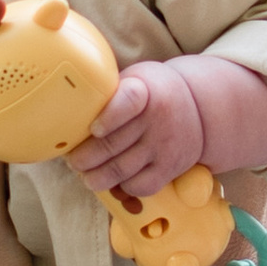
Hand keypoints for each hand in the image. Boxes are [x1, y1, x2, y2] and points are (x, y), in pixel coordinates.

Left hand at [69, 59, 207, 200]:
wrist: (199, 107)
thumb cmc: (153, 91)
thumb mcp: (136, 78)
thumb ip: (109, 91)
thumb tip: (67, 109)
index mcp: (145, 90)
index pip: (128, 102)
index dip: (107, 118)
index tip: (93, 129)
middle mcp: (157, 118)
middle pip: (112, 144)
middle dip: (83, 158)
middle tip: (73, 160)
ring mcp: (164, 145)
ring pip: (121, 169)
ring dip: (95, 177)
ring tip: (85, 174)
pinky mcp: (170, 167)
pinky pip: (140, 186)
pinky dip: (122, 187)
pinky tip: (114, 180)